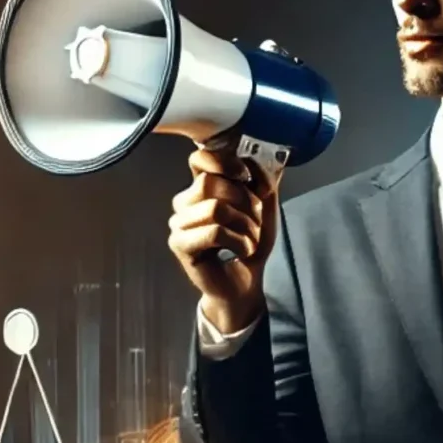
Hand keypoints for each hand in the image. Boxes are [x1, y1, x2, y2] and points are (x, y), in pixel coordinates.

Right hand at [168, 145, 279, 334]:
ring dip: (246, 226)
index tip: (245, 178)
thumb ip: (261, 182)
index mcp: (201, 188)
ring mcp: (178, 223)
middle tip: (255, 224)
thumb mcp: (264, 209)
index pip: (199, 159)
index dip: (224, 163)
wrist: (245, 284)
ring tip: (251, 240)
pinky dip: (239, 242)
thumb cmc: (249, 245)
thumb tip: (252, 163)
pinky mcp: (179, 244)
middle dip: (245, 202)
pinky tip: (244, 251)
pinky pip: (215, 232)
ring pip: (216, 208)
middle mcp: (184, 202)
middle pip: (211, 183)